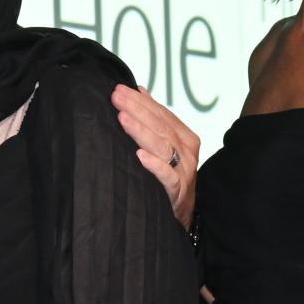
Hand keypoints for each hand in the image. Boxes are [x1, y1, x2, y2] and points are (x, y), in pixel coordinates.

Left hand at [113, 83, 199, 226]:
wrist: (183, 214)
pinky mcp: (178, 192)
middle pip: (161, 127)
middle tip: (116, 97)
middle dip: (137, 110)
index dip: (141, 101)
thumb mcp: (165, 146)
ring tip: (122, 119)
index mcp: (184, 138)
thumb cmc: (170, 176)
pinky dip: (155, 166)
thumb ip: (155, 120)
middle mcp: (187, 152)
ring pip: (163, 147)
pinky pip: (167, 177)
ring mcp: (184, 171)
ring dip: (142, 132)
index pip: (162, 114)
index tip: (119, 89)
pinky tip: (139, 156)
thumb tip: (140, 91)